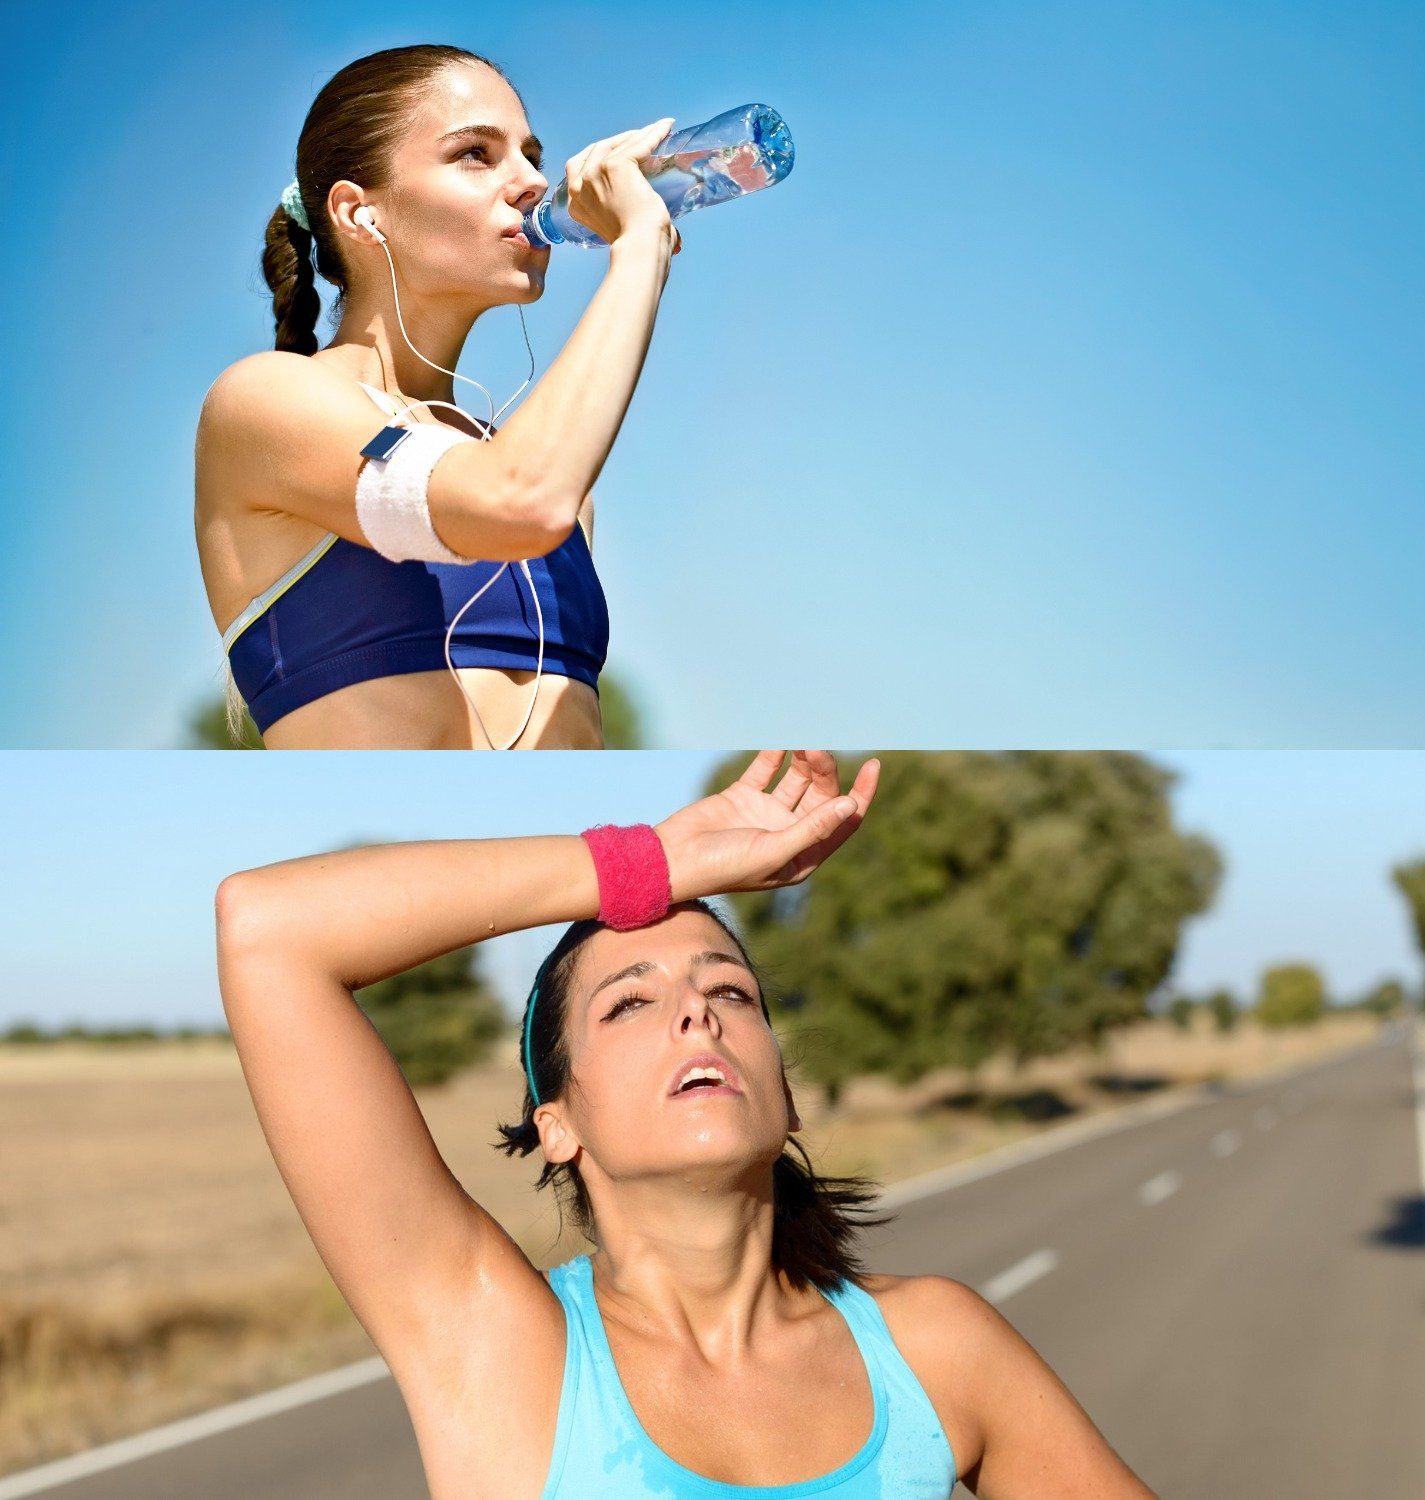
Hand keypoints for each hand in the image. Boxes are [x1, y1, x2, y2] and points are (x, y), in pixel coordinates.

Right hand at [564, 117, 682, 252]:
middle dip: (619, 141)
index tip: (621, 151)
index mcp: (575, 203)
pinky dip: (654, 134)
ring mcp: (594, 173)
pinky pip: (638, 144)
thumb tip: (673, 241)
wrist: (640, 248)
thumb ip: (626, 220)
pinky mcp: (614, 165)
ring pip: (618, 144)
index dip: (601, 155)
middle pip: (597, 149)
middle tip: (640, 138)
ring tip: (655, 130)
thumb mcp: (619, 229)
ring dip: (637, 134)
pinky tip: (667, 127)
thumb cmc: (636, 247)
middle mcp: (578, 186)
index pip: (582, 168)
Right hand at [655, 750, 879, 900]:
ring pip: (797, 780)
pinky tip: (783, 738)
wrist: (673, 860)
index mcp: (804, 854)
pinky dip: (775, 754)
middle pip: (821, 794)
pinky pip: (766, 770)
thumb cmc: (724, 867)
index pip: (844, 820)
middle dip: (824, 770)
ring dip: (804, 760)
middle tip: (816, 748)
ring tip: (803, 741)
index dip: (861, 794)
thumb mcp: (774, 851)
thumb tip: (850, 804)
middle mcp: (789, 833)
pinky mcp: (743, 797)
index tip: (873, 764)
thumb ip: (812, 828)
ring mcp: (766, 814)